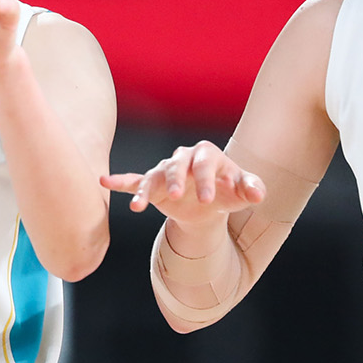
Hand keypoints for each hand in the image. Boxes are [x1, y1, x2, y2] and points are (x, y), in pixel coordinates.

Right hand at [101, 140, 265, 226]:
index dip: (206, 179)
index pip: (205, 163)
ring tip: (138, 207)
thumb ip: (252, 188)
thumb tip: (258, 194)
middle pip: (177, 166)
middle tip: (177, 196)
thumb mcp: (243, 191)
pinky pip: (134, 181)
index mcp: (207, 155)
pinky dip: (120, 182)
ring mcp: (165, 171)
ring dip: (147, 190)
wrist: (211, 203)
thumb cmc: (230, 191)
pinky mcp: (152, 184)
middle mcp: (183, 159)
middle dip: (176, 180)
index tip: (208, 199)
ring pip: (154, 175)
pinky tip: (105, 181)